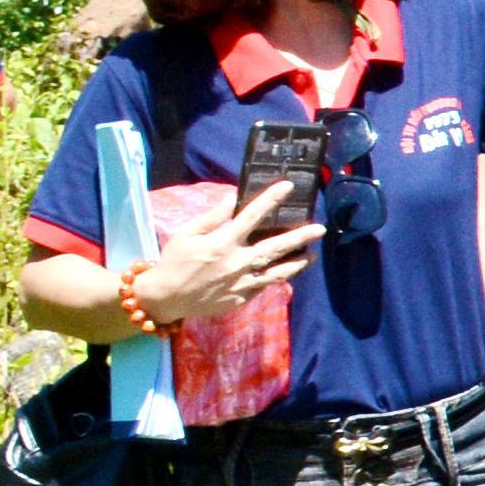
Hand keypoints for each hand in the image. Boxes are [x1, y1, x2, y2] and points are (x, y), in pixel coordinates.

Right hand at [124, 180, 321, 326]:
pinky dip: (278, 278)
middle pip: (275, 247)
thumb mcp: (187, 233)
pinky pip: (265, 286)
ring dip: (297, 263)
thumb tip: (232, 197)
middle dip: (300, 237)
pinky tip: (288, 271)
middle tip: (320, 229)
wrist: (165, 297)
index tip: (288, 187)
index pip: (252, 216)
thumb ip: (212, 216)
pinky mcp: (241, 298)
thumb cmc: (174, 260)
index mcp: (222, 242)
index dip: (271, 200)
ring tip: (312, 255)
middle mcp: (237, 262)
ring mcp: (241, 283)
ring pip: (277, 272)